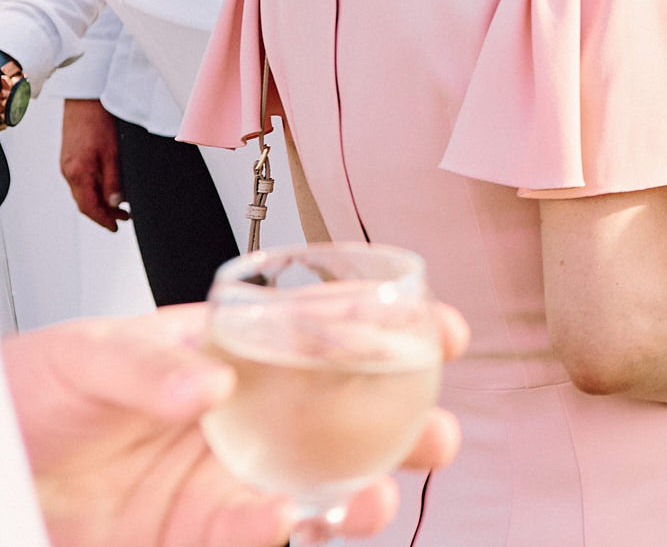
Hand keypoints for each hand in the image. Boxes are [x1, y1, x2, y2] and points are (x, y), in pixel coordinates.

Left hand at [5, 303, 465, 546]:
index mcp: (242, 347)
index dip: (398, 326)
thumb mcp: (88, 353)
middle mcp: (255, 412)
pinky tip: (280, 521)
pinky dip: (278, 531)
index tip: (440, 330)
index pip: (335, 328)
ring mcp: (234, 475)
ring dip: (362, 497)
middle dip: (411, 427)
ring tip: (369, 502)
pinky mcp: (203, 532)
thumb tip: (207, 383)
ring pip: (325, 487)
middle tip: (434, 438)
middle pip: (355, 417)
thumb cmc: (40, 390)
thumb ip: (146, 363)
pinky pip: (257, 534)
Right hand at [59, 99, 127, 230]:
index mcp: (77, 172)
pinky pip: (82, 180)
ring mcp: (68, 164)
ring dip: (100, 201)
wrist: (85, 99)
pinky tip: (109, 188)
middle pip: (84, 201)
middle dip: (104, 213)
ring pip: (83, 191)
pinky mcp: (71, 157)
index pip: (88, 206)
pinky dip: (95, 188)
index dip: (103, 219)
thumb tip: (116, 203)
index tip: (116, 227)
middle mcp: (68, 171)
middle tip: (124, 218)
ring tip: (121, 206)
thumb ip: (114, 180)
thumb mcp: (112, 153)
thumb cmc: (98, 121)